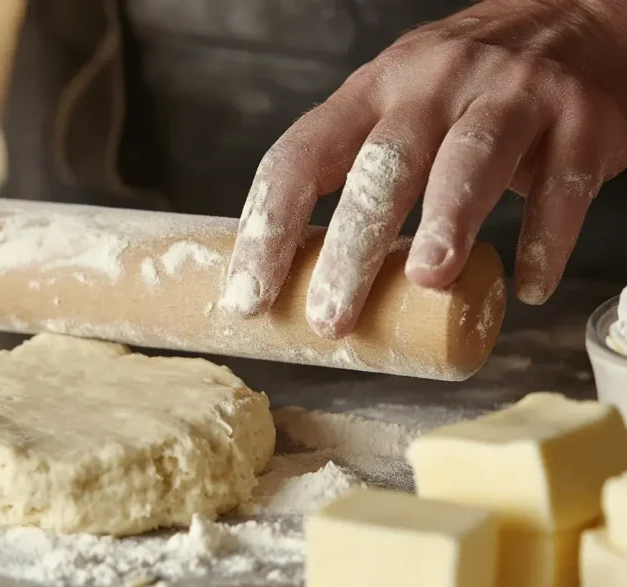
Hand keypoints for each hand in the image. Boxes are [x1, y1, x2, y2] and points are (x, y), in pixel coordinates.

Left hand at [222, 0, 626, 338]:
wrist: (577, 20)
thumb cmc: (464, 89)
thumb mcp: (395, 108)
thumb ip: (354, 172)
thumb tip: (296, 275)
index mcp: (371, 92)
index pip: (300, 158)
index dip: (267, 229)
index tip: (249, 297)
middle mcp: (433, 85)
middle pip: (381, 167)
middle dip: (351, 248)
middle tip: (330, 316)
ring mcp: (510, 95)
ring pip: (469, 160)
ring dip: (447, 223)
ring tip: (427, 279)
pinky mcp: (580, 118)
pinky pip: (561, 183)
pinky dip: (546, 238)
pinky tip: (529, 286)